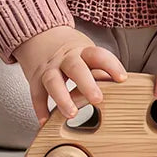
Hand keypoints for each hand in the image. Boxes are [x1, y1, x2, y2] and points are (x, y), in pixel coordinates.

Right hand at [13, 25, 127, 124]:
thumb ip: (98, 69)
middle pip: (76, 68)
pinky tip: (46, 121)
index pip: (99, 55)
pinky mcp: (35, 79)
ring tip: (72, 114)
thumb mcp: (86, 53)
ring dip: (62, 98)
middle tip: (97, 99)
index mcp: (83, 50)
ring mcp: (49, 68)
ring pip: (53, 81)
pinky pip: (36, 94)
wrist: (40, 35)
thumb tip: (116, 86)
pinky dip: (40, 108)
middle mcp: (66, 58)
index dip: (111, 66)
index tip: (122, 78)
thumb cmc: (70, 50)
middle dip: (87, 84)